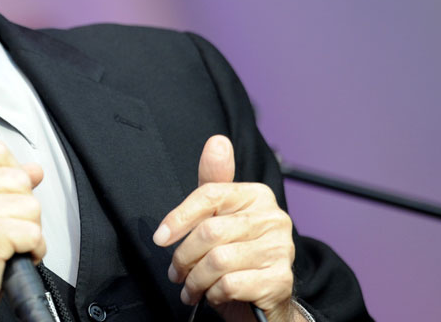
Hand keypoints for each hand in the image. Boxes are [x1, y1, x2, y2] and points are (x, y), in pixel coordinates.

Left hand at [154, 135, 298, 321]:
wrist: (266, 299)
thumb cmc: (239, 253)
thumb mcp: (223, 215)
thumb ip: (215, 180)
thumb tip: (217, 142)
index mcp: (257, 195)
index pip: (210, 195)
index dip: (179, 216)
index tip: (160, 237)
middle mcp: (273, 218)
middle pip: (210, 231)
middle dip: (184, 257)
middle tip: (176, 272)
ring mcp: (280, 249)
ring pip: (218, 261)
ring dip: (195, 280)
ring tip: (192, 287)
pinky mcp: (280, 280)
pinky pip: (230, 284)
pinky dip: (214, 294)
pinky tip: (214, 295)